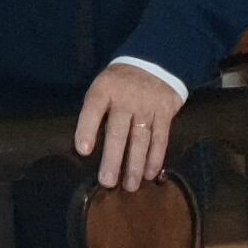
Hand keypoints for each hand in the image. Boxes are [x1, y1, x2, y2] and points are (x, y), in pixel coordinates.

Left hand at [74, 65, 182, 190]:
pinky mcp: (164, 113)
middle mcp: (125, 99)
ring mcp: (146, 107)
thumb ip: (96, 110)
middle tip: (107, 182)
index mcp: (104, 90)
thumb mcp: (102, 86)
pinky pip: (161, 138)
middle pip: (118, 132)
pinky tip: (151, 174)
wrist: (155, 61)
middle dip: (113, 159)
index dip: (86, 129)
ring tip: (130, 186)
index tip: (82, 151)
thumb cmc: (120, 82)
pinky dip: (156, 157)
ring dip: (136, 165)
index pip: (92, 110)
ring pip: (140, 140)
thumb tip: (86, 145)